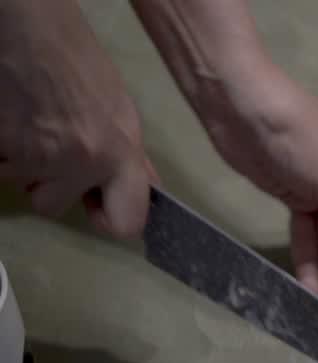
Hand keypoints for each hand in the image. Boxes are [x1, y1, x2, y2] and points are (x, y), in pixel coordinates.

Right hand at [0, 1, 155, 237]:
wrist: (24, 23)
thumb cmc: (71, 56)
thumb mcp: (116, 107)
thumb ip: (126, 154)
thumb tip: (144, 186)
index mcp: (118, 153)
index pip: (126, 224)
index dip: (109, 218)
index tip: (96, 202)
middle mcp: (80, 161)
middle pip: (53, 206)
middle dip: (46, 183)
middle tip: (46, 142)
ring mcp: (34, 156)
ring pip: (19, 183)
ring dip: (19, 161)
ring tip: (26, 119)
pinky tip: (9, 117)